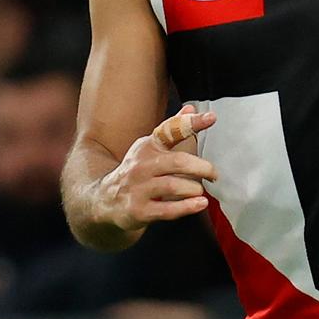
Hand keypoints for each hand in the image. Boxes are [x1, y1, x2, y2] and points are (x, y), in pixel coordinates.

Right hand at [97, 104, 217, 230]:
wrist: (104, 200)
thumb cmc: (137, 171)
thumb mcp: (151, 148)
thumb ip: (173, 129)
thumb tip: (190, 108)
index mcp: (148, 146)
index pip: (171, 130)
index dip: (191, 123)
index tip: (212, 117)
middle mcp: (141, 165)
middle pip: (177, 161)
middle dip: (201, 167)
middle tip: (214, 174)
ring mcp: (138, 188)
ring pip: (172, 185)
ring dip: (193, 188)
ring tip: (200, 191)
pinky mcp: (138, 210)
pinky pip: (166, 209)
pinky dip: (187, 207)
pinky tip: (200, 204)